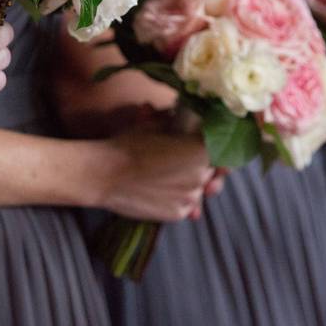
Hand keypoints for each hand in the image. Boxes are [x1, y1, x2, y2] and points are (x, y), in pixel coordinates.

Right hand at [97, 110, 217, 221]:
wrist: (104, 174)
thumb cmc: (129, 143)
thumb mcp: (154, 123)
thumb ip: (176, 119)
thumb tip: (181, 112)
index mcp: (202, 149)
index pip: (221, 148)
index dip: (214, 145)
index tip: (202, 143)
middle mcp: (202, 175)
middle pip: (212, 169)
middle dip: (201, 164)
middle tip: (181, 157)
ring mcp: (191, 196)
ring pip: (199, 188)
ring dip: (189, 182)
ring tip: (167, 173)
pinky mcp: (178, 213)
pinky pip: (186, 204)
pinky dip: (178, 198)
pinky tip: (160, 188)